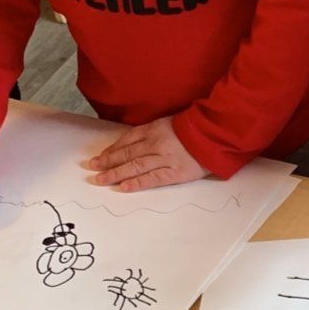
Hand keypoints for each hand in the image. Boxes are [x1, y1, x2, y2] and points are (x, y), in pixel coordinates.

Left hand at [84, 116, 206, 191]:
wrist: (216, 135)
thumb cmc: (195, 129)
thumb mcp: (171, 123)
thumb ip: (154, 132)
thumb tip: (136, 144)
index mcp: (154, 129)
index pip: (127, 140)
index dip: (112, 149)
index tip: (100, 156)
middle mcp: (155, 143)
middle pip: (126, 154)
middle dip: (107, 161)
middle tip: (92, 168)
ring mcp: (164, 158)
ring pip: (134, 167)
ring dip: (115, 174)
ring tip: (101, 179)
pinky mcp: (175, 172)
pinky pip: (152, 178)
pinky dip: (136, 183)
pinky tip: (123, 187)